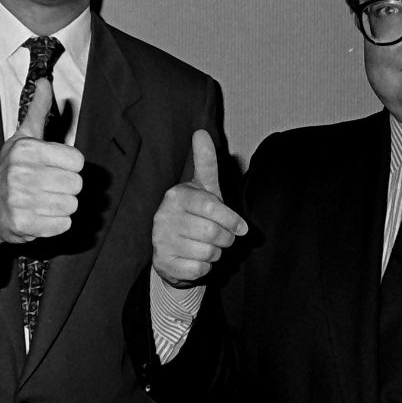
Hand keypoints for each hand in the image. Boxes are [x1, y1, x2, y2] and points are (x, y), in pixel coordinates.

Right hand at [0, 78, 83, 261]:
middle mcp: (22, 173)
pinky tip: (40, 216)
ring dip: (62, 207)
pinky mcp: (24, 223)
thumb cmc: (10, 170)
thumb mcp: (22, 138)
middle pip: (76, 184)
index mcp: (27, 150)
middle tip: (47, 188)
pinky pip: (63, 225)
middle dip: (66, 188)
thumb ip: (38, 111)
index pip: (78, 161)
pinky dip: (56, 224)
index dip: (69, 167)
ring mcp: (22, 200)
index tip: (53, 169)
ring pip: (71, 205)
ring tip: (43, 202)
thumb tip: (44, 80)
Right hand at [152, 130, 247, 286]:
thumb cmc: (195, 215)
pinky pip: (198, 270)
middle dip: (226, 239)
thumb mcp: (203, 189)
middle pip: (213, 233)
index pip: (211, 207)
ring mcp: (160, 241)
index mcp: (176, 195)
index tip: (242, 228)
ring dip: (216, 254)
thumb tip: (201, 132)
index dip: (231, 219)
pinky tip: (197, 259)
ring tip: (208, 247)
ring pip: (207, 253)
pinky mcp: (163, 263)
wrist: (172, 251)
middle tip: (224, 238)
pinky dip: (205, 268)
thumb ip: (205, 163)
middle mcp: (163, 216)